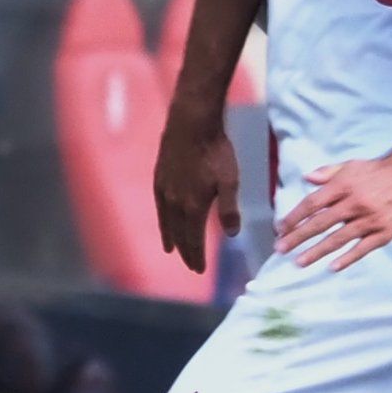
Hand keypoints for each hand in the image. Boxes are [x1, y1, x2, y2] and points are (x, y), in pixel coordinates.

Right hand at [153, 110, 243, 273]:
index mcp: (193, 207)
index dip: (197, 257)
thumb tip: (232, 235)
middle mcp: (175, 203)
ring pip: (167, 222)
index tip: (199, 270)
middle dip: (185, 252)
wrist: (191, 123)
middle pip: (179, 235)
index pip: (193, 240)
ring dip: (171, 238)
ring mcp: (164, 190)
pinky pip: (159, 206)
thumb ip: (229, 210)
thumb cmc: (216, 151)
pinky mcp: (159, 177)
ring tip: (171, 250)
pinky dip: (162, 219)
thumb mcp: (229, 181)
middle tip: (190, 265)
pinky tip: (164, 220)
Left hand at [272, 154, 391, 272]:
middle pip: (320, 223)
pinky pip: (362, 249)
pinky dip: (347, 258)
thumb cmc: (377, 171)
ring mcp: (370, 220)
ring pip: (338, 239)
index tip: (280, 229)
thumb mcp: (350, 166)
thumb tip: (307, 178)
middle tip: (281, 249)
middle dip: (298, 237)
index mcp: (344, 186)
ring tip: (299, 262)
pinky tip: (332, 267)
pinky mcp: (384, 233)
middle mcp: (355, 203)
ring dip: (316, 252)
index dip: (294, 217)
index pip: (313, 204)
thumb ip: (328, 172)